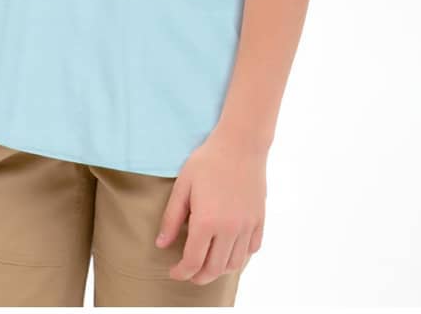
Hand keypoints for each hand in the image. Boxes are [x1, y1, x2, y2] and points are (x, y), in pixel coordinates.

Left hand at [155, 128, 266, 284]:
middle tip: (188, 272)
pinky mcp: (259, 219)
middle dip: (198, 276)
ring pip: (234, 263)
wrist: (241, 143)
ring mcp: (247, 226)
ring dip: (219, 269)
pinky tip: (229, 247)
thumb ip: (171, 218)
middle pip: (214, 269)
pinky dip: (240, 255)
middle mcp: (229, 229)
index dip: (181, 272)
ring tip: (208, 262)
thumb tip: (161, 245)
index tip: (174, 272)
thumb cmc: (208, 160)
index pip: (192, 261)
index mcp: (207, 222)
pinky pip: (251, 249)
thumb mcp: (183, 186)